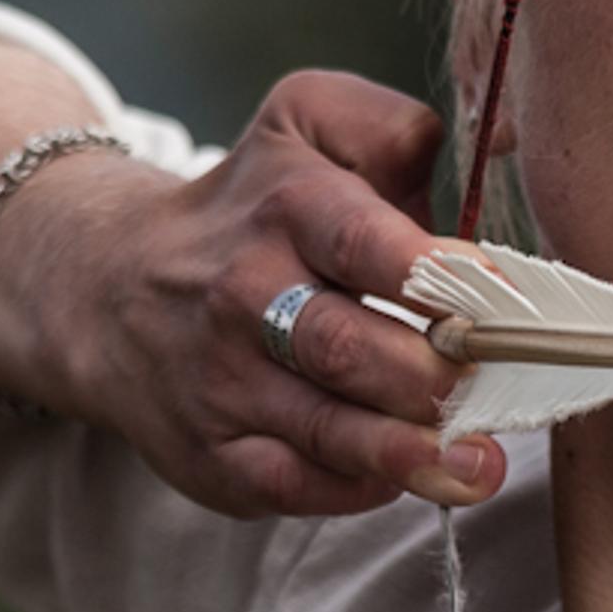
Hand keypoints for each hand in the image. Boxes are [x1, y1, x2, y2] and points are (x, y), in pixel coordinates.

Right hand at [0, 70, 503, 519]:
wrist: (108, 286)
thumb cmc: (250, 207)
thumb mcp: (304, 122)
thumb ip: (391, 126)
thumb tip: (487, 153)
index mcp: (284, 205)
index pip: (360, 240)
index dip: (437, 275)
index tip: (504, 301)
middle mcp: (245, 295)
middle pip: (346, 347)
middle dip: (430, 377)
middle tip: (501, 391)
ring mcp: (222, 382)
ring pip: (323, 429)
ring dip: (408, 454)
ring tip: (478, 466)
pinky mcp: (211, 455)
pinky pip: (289, 485)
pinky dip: (352, 488)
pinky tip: (404, 479)